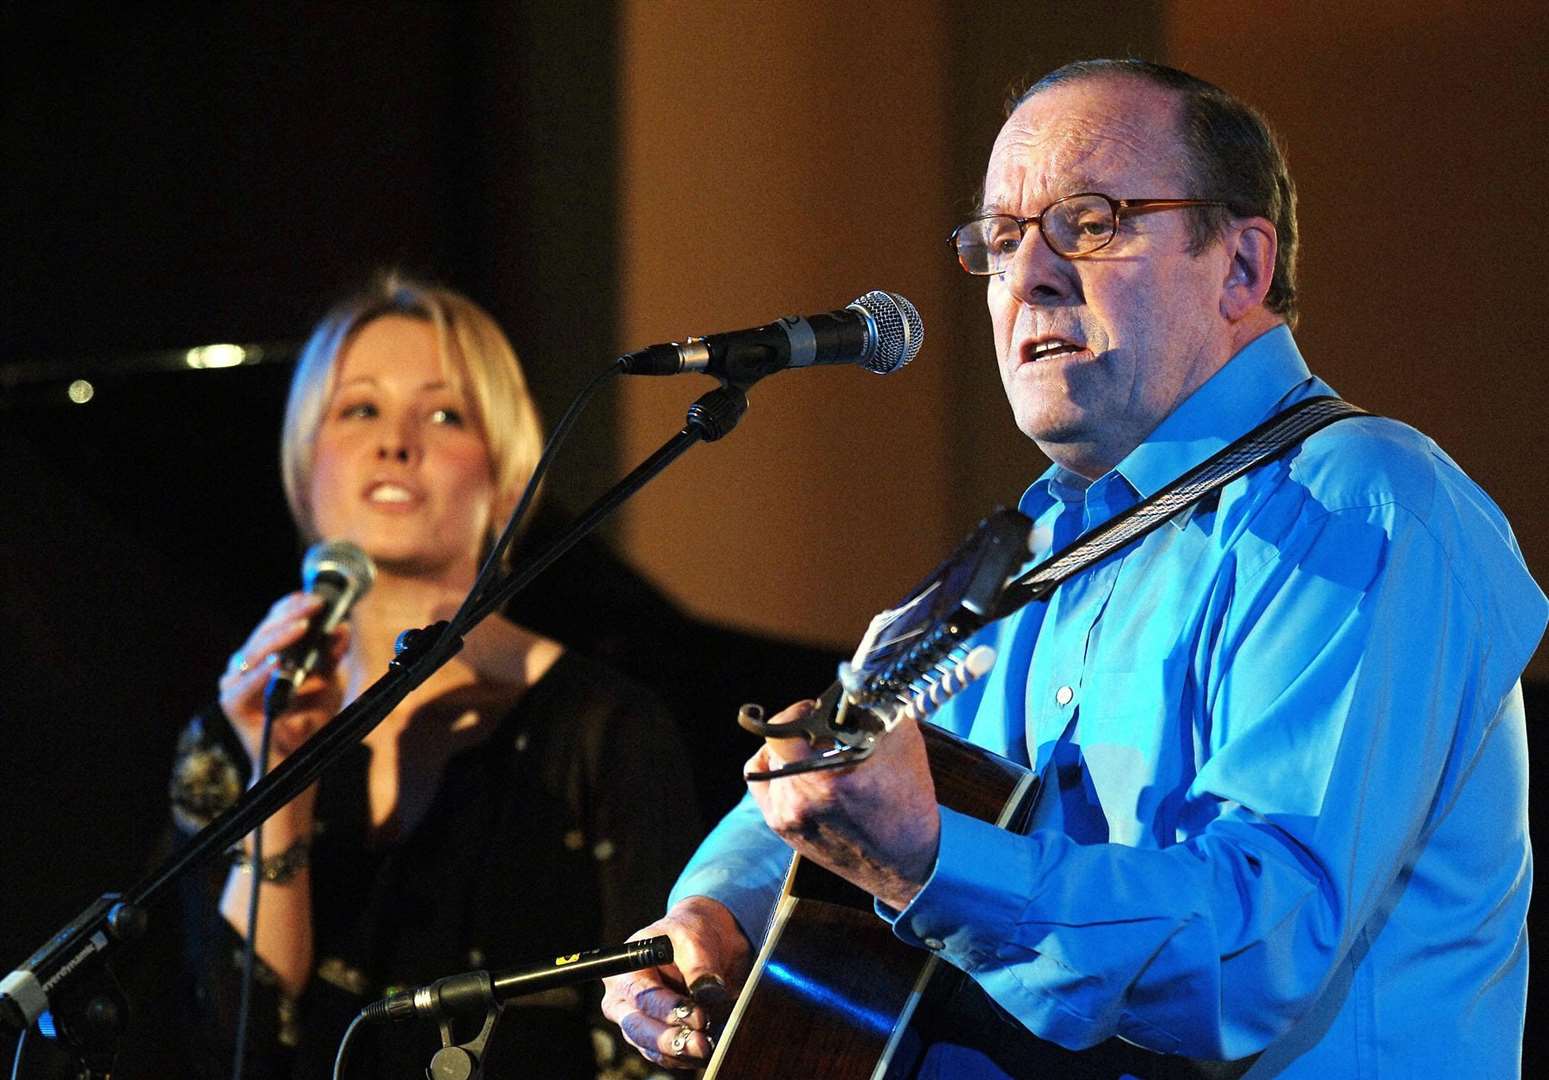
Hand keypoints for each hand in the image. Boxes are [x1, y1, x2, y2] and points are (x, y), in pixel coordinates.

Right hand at [218, 591, 348, 772]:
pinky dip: (263, 673)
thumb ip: (332, 657)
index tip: (316, 597)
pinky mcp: (231, 704)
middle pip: (265, 632)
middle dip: (292, 615)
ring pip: (255, 652)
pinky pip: (247, 685)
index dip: (292, 606)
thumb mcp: (329, 682)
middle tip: (315, 605)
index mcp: (264, 655)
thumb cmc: (311, 719)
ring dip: (281, 638)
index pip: (274, 621)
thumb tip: (341, 627)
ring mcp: (235, 683)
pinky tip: (278, 663)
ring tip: (302, 627)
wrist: (298, 761)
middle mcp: (245, 665)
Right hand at [601, 896, 751, 1068]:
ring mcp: (639, 1021)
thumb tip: (709, 992)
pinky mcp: (657, 1038)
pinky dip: (685, 1057)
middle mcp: (625, 999)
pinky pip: (666, 1056)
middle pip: (638, 1028)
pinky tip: (706, 1052)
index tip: (698, 1016)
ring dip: (679, 1052)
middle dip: (669, 1040)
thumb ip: (699, 966)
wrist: (707, 942)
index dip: (668, 1010)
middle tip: (700, 1044)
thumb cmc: (691, 933)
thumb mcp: (694, 939)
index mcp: (626, 969)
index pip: (642, 996)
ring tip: (707, 1048)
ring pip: (651, 1047)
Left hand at [746, 699, 940, 910]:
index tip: (818, 709)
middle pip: (778, 741)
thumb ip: (874, 707)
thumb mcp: (903, 743)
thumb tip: (854, 681)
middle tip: (824, 728)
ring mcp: (787, 817)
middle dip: (802, 728)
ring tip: (819, 753)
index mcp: (828, 778)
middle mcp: (800, 800)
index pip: (785, 727)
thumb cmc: (909, 803)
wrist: (907, 865)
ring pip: (769, 760)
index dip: (799, 710)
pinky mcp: (782, 828)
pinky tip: (799, 769)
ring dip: (792, 750)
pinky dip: (776, 771)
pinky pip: (761, 784)